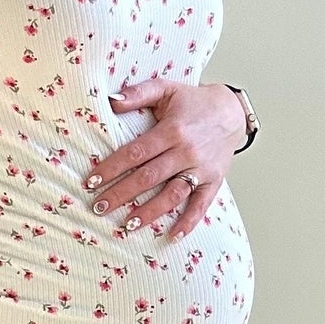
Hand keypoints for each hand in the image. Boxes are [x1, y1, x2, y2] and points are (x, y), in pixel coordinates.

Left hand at [87, 79, 243, 242]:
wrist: (232, 111)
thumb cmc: (193, 101)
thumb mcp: (166, 88)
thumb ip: (138, 92)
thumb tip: (110, 100)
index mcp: (171, 130)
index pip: (136, 153)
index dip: (112, 168)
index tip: (92, 182)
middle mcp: (186, 151)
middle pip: (149, 177)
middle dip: (121, 194)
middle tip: (99, 207)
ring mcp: (201, 169)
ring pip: (172, 195)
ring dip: (149, 212)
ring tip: (127, 225)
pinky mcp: (214, 181)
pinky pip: (201, 205)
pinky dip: (188, 222)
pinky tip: (172, 236)